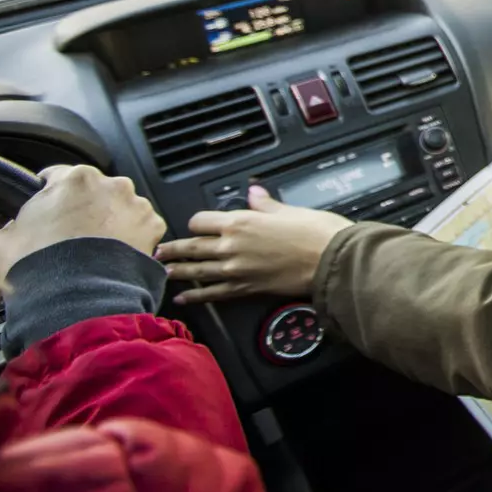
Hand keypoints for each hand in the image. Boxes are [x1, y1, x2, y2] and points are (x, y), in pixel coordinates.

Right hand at [0, 164, 165, 281]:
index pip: (57, 176)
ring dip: (109, 223)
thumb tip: (12, 229)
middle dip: (83, 210)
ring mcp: (136, 205)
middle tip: (71, 236)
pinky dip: (130, 239)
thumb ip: (9, 227)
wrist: (78, 300)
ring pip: (120, 208)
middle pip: (93, 192)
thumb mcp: (2, 243)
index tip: (47, 207)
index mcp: (74, 179)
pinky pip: (141, 228)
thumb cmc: (39, 268)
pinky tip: (114, 257)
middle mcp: (111, 184)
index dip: (49, 193)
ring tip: (95, 250)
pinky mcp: (153, 227)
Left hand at [156, 186, 351, 303]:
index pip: (202, 221)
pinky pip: (212, 293)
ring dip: (178, 271)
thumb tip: (254, 193)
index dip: (196, 222)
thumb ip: (265, 205)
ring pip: (196, 271)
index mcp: (241, 221)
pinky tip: (184, 298)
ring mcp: (236, 270)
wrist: (331, 260)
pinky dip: (195, 296)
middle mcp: (232, 246)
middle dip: (173, 249)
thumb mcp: (290, 210)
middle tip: (160, 251)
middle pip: (192, 246)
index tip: (195, 225)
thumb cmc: (317, 233)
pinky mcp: (245, 289)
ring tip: (165, 271)